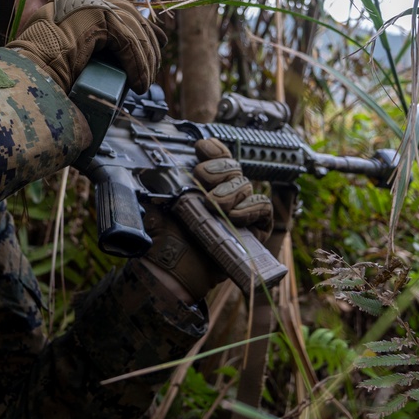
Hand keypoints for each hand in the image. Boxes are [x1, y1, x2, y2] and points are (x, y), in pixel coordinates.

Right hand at [6, 0, 164, 92]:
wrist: (23, 75)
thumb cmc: (38, 75)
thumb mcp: (67, 58)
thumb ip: (86, 51)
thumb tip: (115, 66)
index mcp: (73, 5)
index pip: (119, 10)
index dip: (142, 29)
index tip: (155, 49)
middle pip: (130, 16)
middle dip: (149, 43)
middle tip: (152, 71)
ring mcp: (86, 4)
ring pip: (132, 29)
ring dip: (144, 59)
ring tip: (143, 84)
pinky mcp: (94, 15)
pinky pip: (127, 39)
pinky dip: (137, 63)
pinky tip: (138, 82)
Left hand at [141, 138, 273, 302]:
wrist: (174, 270)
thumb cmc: (164, 240)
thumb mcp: (156, 203)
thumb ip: (160, 181)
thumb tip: (156, 160)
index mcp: (201, 184)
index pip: (216, 155)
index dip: (213, 149)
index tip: (200, 148)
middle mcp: (223, 194)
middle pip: (233, 166)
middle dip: (218, 169)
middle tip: (202, 181)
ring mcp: (241, 210)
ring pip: (247, 184)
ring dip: (230, 191)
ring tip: (214, 206)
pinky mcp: (257, 228)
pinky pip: (263, 205)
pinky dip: (250, 206)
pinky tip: (234, 215)